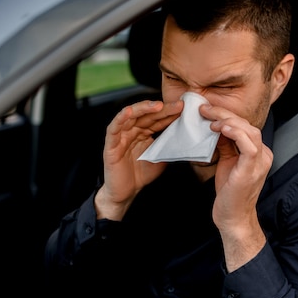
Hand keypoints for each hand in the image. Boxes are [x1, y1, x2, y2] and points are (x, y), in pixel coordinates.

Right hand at [95, 99, 182, 219]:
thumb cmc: (141, 175)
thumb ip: (169, 147)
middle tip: (177, 105)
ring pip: (130, 116)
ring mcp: (121, 136)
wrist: (126, 192)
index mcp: (143, 133)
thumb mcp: (161, 159)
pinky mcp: (111, 145)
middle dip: (162, 109)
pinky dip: (120, 119)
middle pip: (146, 115)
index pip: (157, 119)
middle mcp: (132, 131)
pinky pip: (114, 129)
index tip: (183, 109)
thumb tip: (186, 139)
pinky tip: (129, 112)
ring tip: (158, 105)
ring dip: (143, 109)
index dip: (169, 114)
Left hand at [199, 103, 269, 270]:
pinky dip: (235, 133)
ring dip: (227, 120)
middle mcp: (263, 155)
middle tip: (205, 108)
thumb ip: (225, 144)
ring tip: (210, 118)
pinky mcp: (252, 170)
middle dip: (224, 113)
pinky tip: (221, 128)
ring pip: (249, 130)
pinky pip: (248, 145)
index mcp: (259, 153)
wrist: (232, 218)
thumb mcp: (226, 163)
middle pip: (247, 124)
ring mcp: (260, 162)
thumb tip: (215, 126)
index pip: (245, 126)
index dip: (226, 115)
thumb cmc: (230, 194)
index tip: (208, 109)